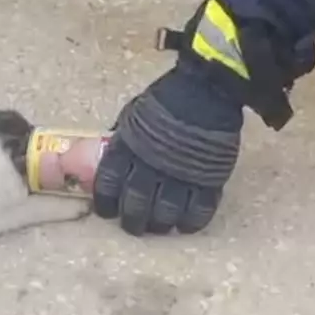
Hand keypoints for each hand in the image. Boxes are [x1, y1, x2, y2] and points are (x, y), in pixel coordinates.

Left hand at [93, 62, 244, 235]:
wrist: (206, 89)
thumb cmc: (166, 99)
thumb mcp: (133, 116)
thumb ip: (123, 142)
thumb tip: (111, 161)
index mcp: (128, 148)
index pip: (108, 185)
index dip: (105, 203)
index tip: (107, 211)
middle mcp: (151, 165)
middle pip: (136, 205)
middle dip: (133, 221)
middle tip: (135, 226)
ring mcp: (180, 174)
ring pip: (165, 212)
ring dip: (161, 224)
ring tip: (160, 226)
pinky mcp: (208, 179)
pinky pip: (199, 210)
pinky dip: (191, 222)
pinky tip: (186, 224)